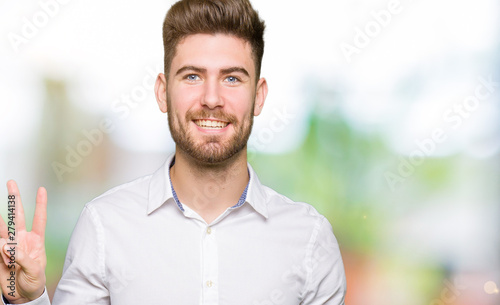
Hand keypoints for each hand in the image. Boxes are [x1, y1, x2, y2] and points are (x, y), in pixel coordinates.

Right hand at [0, 180, 46, 303]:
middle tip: (11, 182)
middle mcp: (22, 239)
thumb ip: (24, 259)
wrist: (22, 295)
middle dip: (15, 199)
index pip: (40, 219)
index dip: (41, 204)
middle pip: (18, 215)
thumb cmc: (33, 282)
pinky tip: (4, 257)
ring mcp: (9, 245)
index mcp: (37, 240)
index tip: (42, 188)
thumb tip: (8, 247)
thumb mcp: (35, 272)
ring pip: (2, 227)